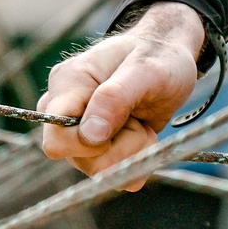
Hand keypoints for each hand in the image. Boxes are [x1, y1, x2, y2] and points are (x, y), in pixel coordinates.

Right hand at [38, 1, 205, 187]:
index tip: (123, 122)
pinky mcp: (95, 147)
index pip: (56, 137)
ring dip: (131, 150)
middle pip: (79, 158)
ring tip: (142, 121)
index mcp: (67, 84)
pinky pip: (111, 172)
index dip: (89, 143)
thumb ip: (115, 98)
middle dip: (120, 146)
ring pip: (97, 168)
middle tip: (139, 117)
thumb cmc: (158, 55)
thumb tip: (88, 135)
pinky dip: (134, 160)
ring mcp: (78, 131)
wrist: (170, 58)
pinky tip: (143, 136)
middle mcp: (64, 110)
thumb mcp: (146, 69)